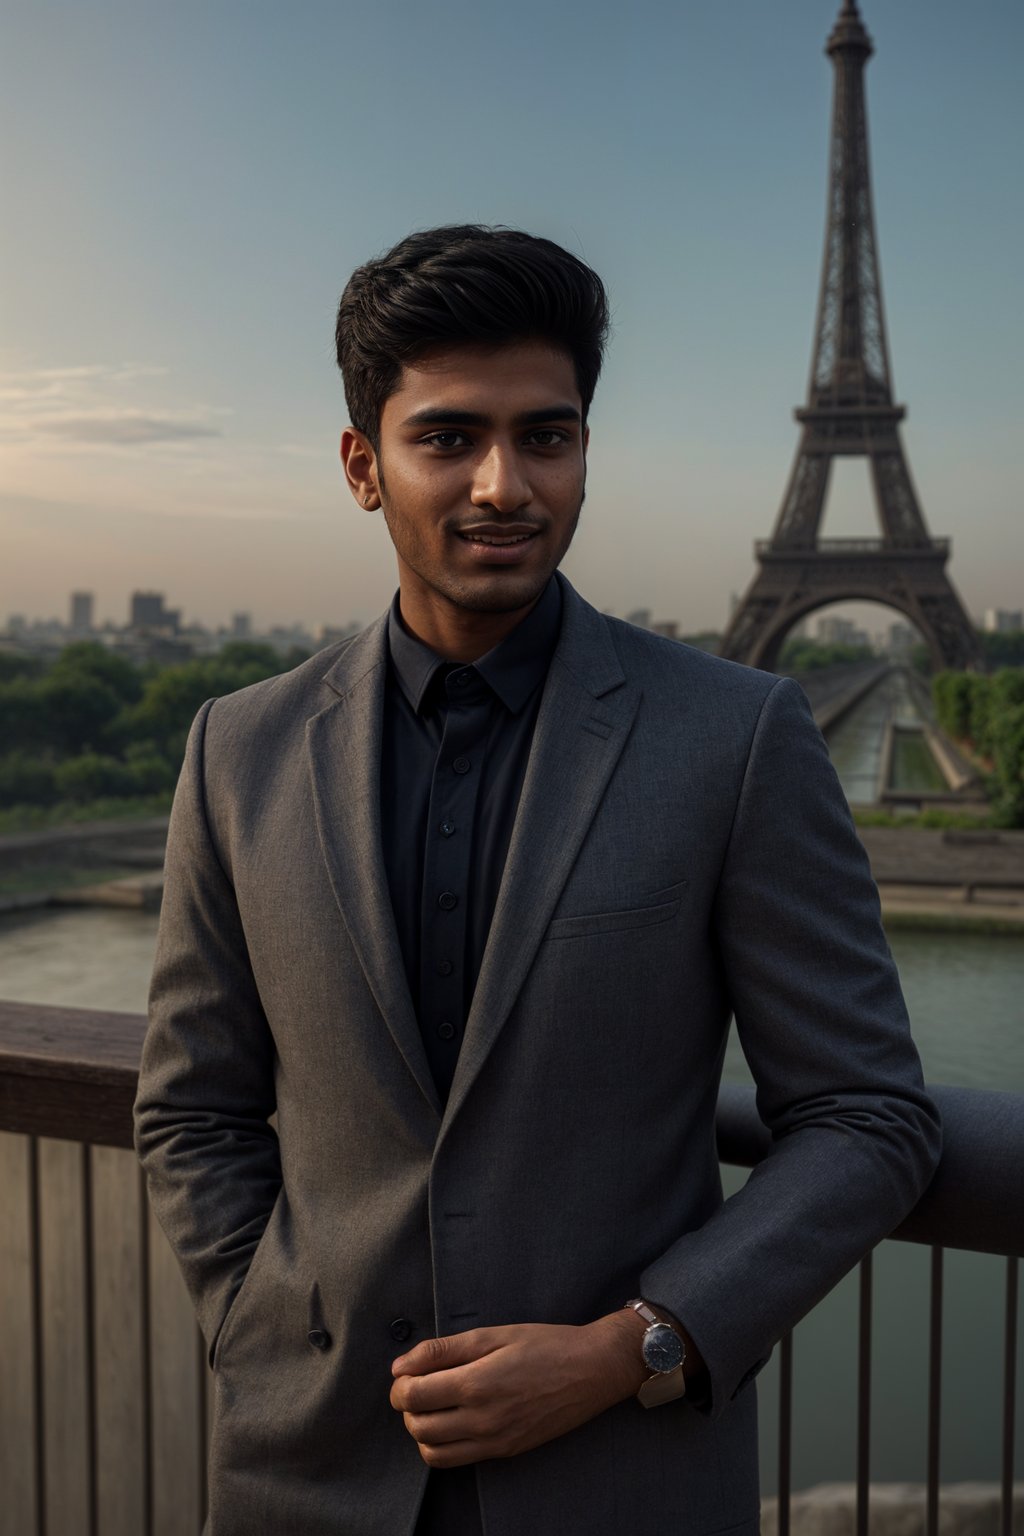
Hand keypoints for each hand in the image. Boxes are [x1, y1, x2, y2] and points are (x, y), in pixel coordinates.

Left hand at [389, 1310, 648, 1467]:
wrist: (591, 1371)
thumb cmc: (544, 1345)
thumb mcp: (493, 1334)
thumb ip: (443, 1350)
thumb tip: (401, 1365)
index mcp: (475, 1384)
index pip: (413, 1396)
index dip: (399, 1385)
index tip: (405, 1372)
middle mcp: (482, 1420)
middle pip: (418, 1426)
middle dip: (406, 1406)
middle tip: (416, 1385)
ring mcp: (494, 1441)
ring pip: (433, 1452)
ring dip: (421, 1430)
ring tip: (432, 1405)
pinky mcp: (505, 1452)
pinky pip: (457, 1461)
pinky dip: (442, 1446)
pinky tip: (452, 1421)